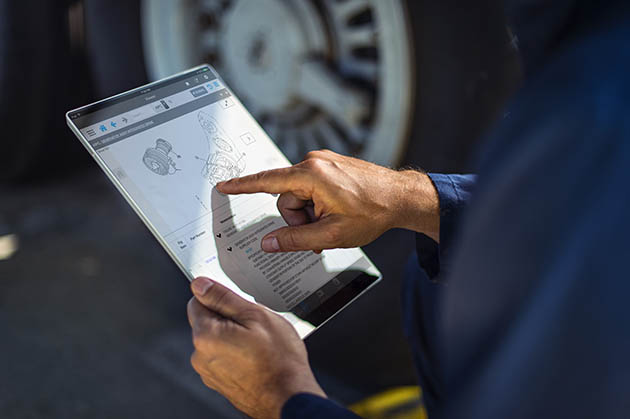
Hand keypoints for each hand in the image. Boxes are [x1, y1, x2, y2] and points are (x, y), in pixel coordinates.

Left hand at [187, 277, 325, 418]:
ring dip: (234, 336)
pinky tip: (257, 357)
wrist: (289, 398)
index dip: (220, 297)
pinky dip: (237, 353)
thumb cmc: (278, 360)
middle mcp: (201, 356)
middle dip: (229, 318)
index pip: (197, 301)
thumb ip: (224, 298)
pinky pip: (224, 357)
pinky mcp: (220, 382)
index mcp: (205, 335)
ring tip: (260, 344)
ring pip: (217, 340)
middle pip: (208, 321)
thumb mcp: (255, 316)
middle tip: (255, 324)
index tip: (239, 303)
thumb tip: (201, 285)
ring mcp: (209, 372)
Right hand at [217, 149, 439, 251]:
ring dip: (310, 214)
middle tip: (321, 233)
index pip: (267, 182)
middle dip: (299, 219)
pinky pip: (312, 189)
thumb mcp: (331, 234)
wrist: (402, 197)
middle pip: (286, 198)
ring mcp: (323, 163)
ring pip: (300, 196)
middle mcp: (314, 162)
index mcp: (312, 175)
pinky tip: (336, 213)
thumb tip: (268, 243)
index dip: (242, 187)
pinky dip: (318, 205)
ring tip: (333, 223)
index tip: (223, 186)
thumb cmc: (373, 212)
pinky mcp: (331, 167)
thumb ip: (295, 240)